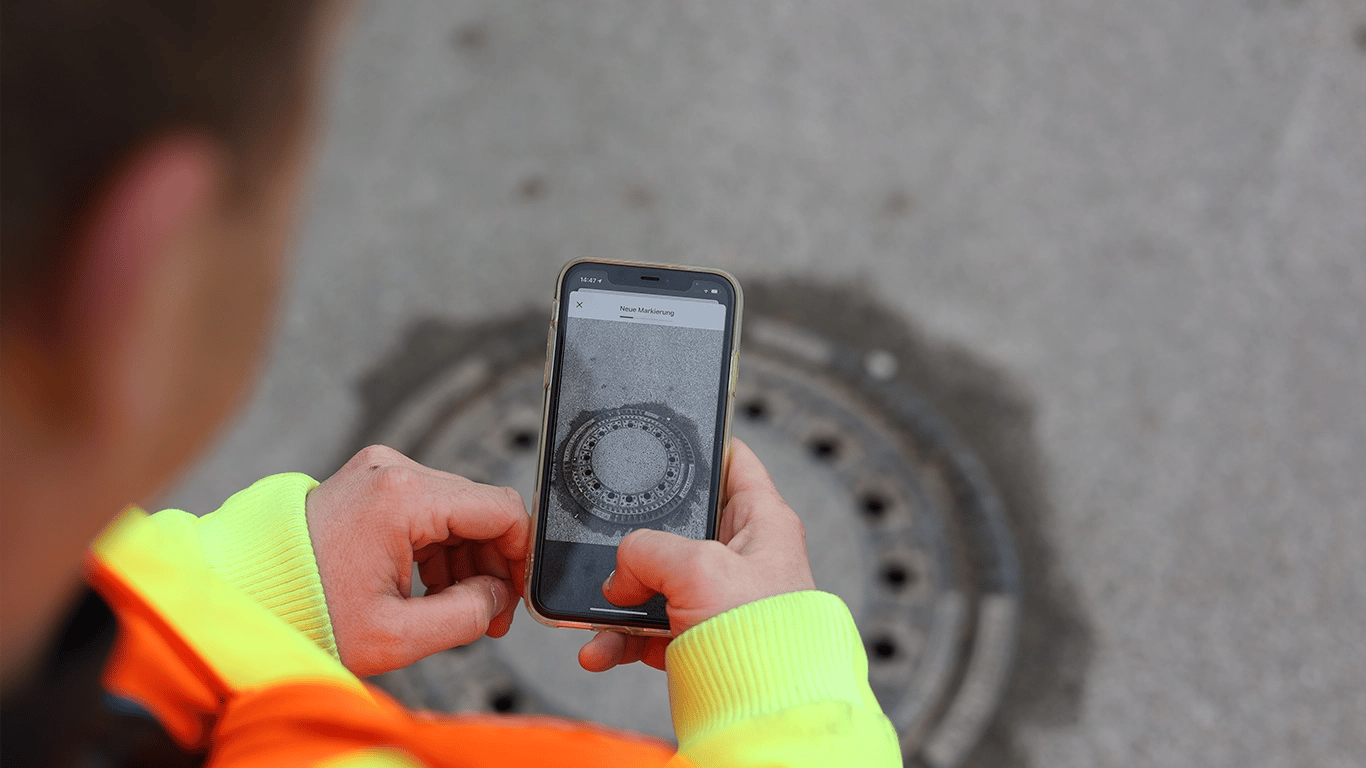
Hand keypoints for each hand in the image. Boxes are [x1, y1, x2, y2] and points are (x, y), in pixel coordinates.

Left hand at [305, 445, 529, 676]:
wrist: (245, 596)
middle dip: (492, 563)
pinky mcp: (369, 481)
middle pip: (479, 509)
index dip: (522, 555)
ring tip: (453, 607)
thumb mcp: (398, 635)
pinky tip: (428, 586)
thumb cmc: (305, 613)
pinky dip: (437, 546)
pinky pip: (426, 509)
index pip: (502, 509)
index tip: (517, 595)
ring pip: (455, 510)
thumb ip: (468, 615)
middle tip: (488, 614)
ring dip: (465, 558)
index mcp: (403, 497)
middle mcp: (394, 470)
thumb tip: (500, 597)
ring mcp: (379, 471)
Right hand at [578, 438, 814, 671]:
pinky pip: (645, 629)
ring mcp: (716, 599)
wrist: (765, 714)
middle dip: (635, 539)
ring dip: (615, 599)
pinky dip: (617, 639)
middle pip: (677, 526)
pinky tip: (599, 649)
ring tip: (591, 613)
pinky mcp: (694, 638)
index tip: (664, 438)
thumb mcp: (698, 568)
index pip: (733, 462)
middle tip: (606, 541)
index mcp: (762, 522)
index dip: (701, 444)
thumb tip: (618, 577)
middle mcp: (741, 556)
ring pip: (653, 582)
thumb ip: (647, 551)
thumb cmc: (763, 635)